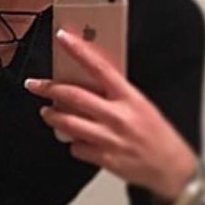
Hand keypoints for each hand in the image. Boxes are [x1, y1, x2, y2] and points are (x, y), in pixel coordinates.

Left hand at [23, 26, 197, 202]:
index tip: (62, 38)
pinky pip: (76, 148)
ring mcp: (110, 138)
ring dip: (52, 116)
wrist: (170, 166)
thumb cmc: (155, 133)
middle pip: (73, 96)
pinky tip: (78, 140)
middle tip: (35, 85)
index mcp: (129, 97)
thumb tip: (86, 81)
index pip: (99, 67)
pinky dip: (73, 143)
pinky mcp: (104, 158)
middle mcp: (118, 116)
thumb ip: (114, 94)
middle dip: (48, 88)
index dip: (78, 50)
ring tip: (48, 113)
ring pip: (68, 123)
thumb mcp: (140, 104)